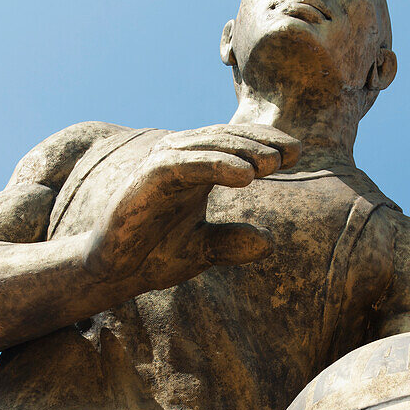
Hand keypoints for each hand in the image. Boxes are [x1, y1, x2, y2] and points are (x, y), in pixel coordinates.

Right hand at [82, 123, 299, 294]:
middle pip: (226, 138)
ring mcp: (161, 165)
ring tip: (272, 164)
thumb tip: (269, 243)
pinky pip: (185, 164)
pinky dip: (215, 165)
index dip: (266, 143)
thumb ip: (231, 243)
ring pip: (208, 145)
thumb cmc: (154, 254)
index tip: (297, 154)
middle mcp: (179, 159)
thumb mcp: (202, 250)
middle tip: (291, 155)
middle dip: (260, 144)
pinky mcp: (147, 178)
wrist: (113, 272)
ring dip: (242, 151)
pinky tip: (244, 176)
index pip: (235, 144)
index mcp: (196, 169)